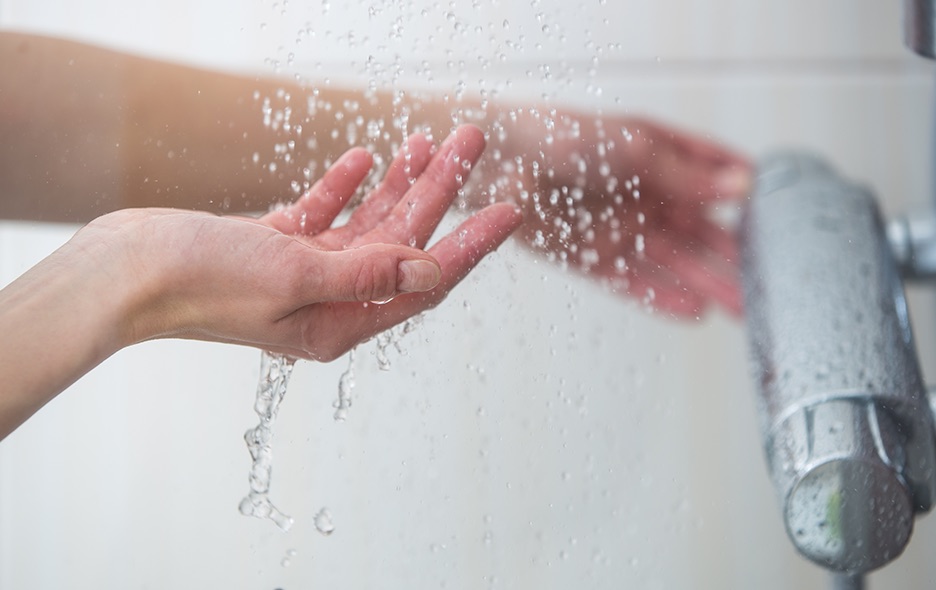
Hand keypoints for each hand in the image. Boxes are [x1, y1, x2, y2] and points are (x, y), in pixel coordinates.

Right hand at [86, 125, 521, 360]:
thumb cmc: (201, 282)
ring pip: (368, 223)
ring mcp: (301, 273)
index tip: (509, 210)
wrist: (124, 272)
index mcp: (340, 321)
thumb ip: (367, 273)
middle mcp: (328, 301)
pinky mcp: (273, 247)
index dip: (470, 244)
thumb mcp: (294, 277)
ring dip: (399, 182)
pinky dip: (344, 187)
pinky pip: (323, 215)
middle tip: (471, 140)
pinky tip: (364, 159)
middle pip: (402, 242)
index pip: (425, 282)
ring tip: (430, 139)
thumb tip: (430, 271)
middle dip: (439, 191)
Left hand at [484, 110, 751, 317]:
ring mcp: (619, 228)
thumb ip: (686, 174)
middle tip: (772, 284)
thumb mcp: (633, 148)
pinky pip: (633, 282)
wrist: (499, 160)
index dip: (749, 198)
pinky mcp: (591, 256)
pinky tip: (694, 312)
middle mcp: (644, 196)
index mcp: (660, 159)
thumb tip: (743, 186)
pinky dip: (662, 296)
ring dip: (707, 284)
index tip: (786, 222)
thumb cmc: (562, 135)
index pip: (715, 178)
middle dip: (735, 257)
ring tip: (744, 308)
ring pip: (673, 262)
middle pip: (699, 231)